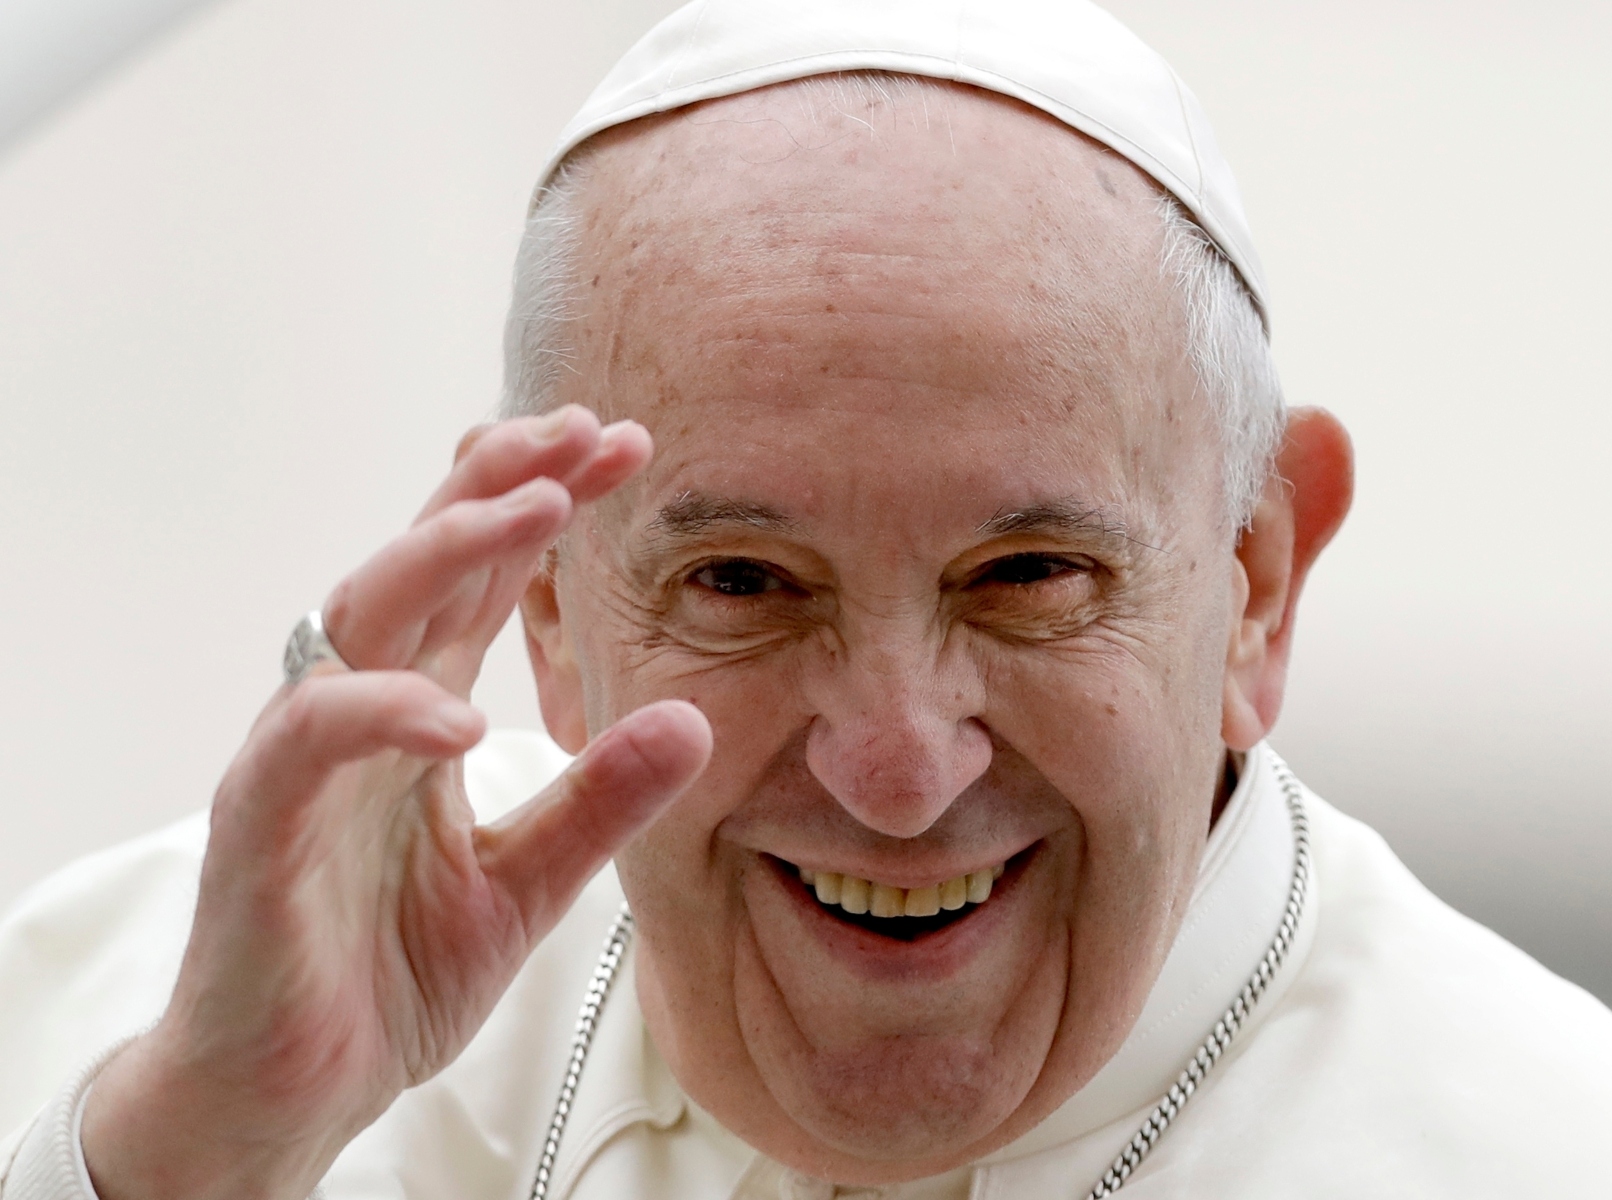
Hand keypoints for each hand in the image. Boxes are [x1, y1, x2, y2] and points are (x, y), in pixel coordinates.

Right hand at [80, 407, 711, 1199]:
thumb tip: (693, 719)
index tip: (627, 450)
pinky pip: (310, 739)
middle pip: (421, 558)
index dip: (545, 503)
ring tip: (541, 509)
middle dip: (503, 484)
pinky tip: (461, 719)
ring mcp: (304, 758)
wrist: (291, 1094)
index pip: (483, 579)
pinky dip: (383, 715)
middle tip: (588, 431)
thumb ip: (599, 803)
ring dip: (448, 550)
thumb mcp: (528, 884)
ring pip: (361, 613)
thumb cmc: (388, 975)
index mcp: (419, 712)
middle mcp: (361, 711)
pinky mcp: (259, 824)